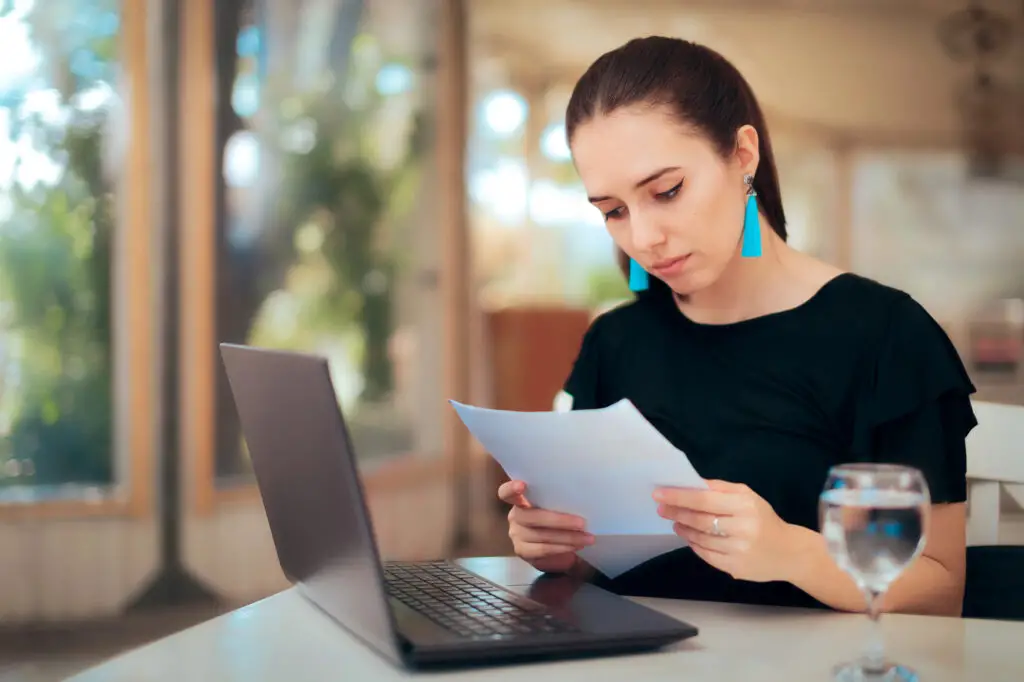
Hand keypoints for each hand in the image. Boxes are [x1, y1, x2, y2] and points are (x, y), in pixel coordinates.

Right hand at [498, 480, 593, 573]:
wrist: (555, 549)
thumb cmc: (558, 521)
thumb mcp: (557, 508)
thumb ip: (559, 502)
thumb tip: (583, 497)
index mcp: (521, 500)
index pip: (506, 492)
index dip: (511, 488)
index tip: (522, 485)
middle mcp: (515, 516)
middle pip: (531, 516)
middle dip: (560, 521)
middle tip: (582, 523)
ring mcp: (516, 535)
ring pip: (541, 535)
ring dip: (568, 537)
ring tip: (587, 538)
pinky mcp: (522, 551)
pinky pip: (543, 549)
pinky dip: (562, 548)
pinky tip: (576, 546)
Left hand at [653, 480, 797, 582]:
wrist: (789, 552)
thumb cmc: (764, 519)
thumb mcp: (748, 496)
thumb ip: (720, 488)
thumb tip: (691, 483)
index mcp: (744, 506)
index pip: (703, 500)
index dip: (679, 497)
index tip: (659, 494)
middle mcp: (742, 528)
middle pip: (699, 520)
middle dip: (676, 512)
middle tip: (661, 508)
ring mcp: (738, 550)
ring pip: (700, 539)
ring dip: (683, 529)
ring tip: (675, 522)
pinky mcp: (735, 568)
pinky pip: (706, 555)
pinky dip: (694, 545)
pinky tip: (690, 537)